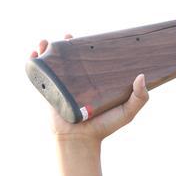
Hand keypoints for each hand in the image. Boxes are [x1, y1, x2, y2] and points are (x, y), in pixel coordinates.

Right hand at [30, 35, 149, 144]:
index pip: (92, 60)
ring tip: (46, 42)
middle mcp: (78, 82)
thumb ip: (139, 97)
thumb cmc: (105, 127)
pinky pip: (39, 74)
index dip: (90, 47)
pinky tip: (35, 52)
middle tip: (68, 36)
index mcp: (95, 82)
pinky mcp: (49, 92)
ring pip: (53, 63)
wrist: (80, 140)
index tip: (91, 37)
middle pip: (71, 58)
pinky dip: (34, 62)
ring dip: (47, 49)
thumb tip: (141, 76)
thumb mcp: (127, 112)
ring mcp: (62, 86)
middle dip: (67, 44)